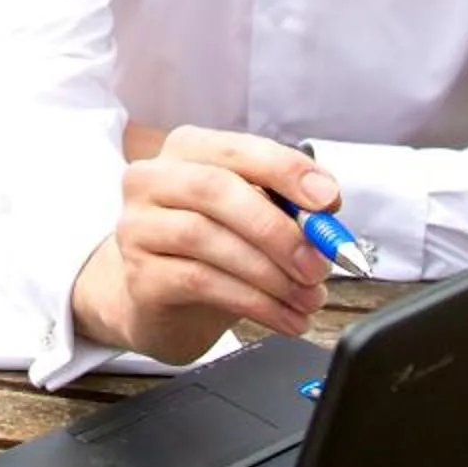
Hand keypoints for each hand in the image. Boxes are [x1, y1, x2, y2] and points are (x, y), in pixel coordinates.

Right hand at [70, 127, 337, 363]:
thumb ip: (285, 207)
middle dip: (278, 229)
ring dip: (270, 273)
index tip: (329, 202)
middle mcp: (152, 180)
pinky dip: (253, 302)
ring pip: (207, 238)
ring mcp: (138, 227)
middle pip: (216, 189)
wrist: (155, 301)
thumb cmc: (209, 250)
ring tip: (307, 298)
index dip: (287, 171)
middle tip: (318, 265)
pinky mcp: (139, 275)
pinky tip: (283, 317)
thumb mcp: (249, 218)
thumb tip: (325, 211)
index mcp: (186, 151)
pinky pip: (200, 282)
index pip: (238, 149)